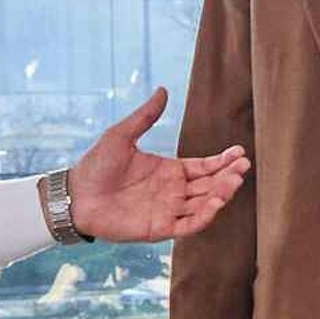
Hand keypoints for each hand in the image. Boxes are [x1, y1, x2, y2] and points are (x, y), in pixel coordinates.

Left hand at [66, 89, 249, 242]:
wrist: (76, 195)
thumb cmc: (96, 166)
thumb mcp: (122, 135)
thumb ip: (146, 116)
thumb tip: (163, 89)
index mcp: (170, 171)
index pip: (204, 167)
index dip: (223, 161)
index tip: (239, 152)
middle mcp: (173, 192)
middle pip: (210, 185)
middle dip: (228, 176)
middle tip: (243, 165)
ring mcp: (168, 211)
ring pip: (204, 204)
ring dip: (221, 194)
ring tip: (234, 180)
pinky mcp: (160, 228)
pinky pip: (188, 225)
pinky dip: (205, 215)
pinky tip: (216, 202)